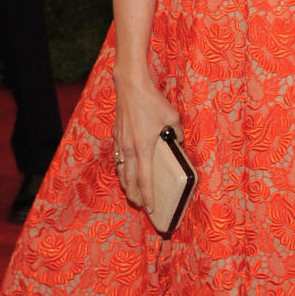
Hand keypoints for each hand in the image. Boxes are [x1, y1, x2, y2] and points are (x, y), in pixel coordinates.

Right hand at [112, 72, 181, 213]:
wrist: (131, 86)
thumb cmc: (152, 101)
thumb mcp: (173, 117)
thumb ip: (177, 134)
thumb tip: (178, 143)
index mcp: (143, 149)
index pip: (145, 180)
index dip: (148, 197)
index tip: (151, 209)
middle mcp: (129, 149)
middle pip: (129, 181)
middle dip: (134, 196)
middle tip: (141, 206)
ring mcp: (120, 143)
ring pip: (121, 171)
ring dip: (126, 185)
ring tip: (131, 193)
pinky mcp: (116, 136)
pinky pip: (118, 159)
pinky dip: (121, 169)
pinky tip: (125, 171)